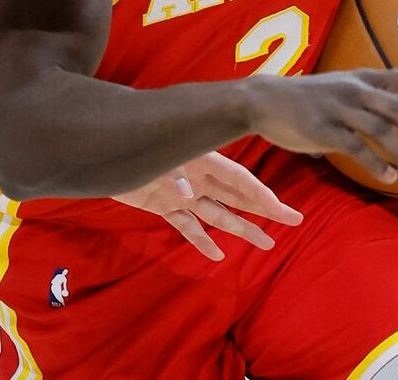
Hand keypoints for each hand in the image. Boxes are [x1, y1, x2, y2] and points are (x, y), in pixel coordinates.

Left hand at [113, 150, 302, 261]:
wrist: (103, 149)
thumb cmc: (135, 142)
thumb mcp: (158, 154)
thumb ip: (174, 173)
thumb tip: (186, 196)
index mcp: (201, 159)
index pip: (240, 179)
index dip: (262, 195)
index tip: (284, 211)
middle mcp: (198, 177)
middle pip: (237, 196)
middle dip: (265, 210)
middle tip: (294, 221)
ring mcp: (183, 193)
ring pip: (218, 214)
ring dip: (241, 228)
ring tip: (266, 243)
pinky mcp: (165, 206)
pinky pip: (188, 226)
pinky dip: (201, 240)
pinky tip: (216, 255)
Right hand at [247, 68, 397, 184]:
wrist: (262, 100)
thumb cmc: (302, 98)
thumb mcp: (335, 88)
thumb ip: (359, 103)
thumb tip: (382, 127)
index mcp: (359, 78)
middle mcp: (353, 90)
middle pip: (397, 109)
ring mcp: (338, 109)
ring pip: (381, 131)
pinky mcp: (323, 129)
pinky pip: (357, 148)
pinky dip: (376, 163)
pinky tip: (387, 176)